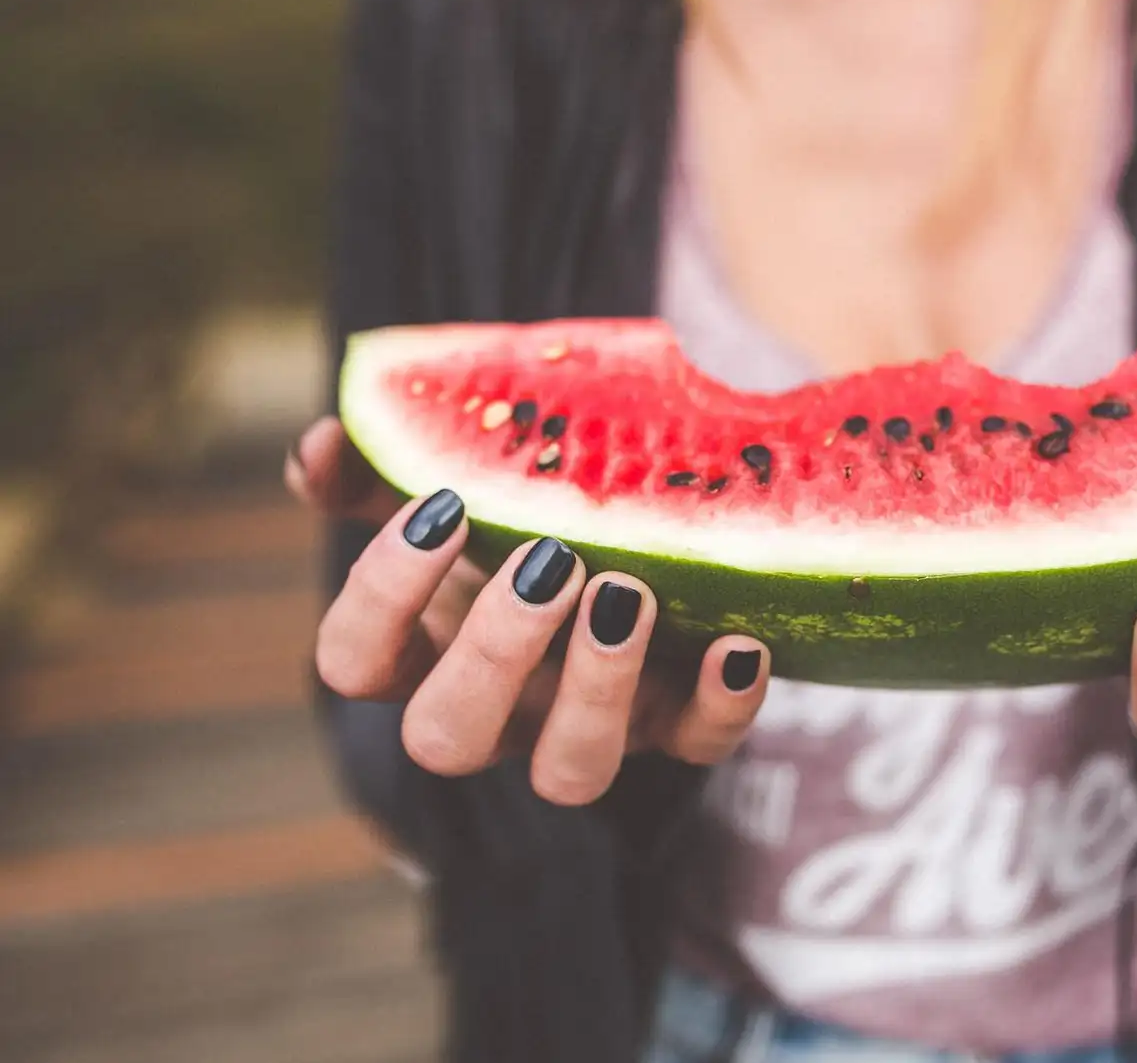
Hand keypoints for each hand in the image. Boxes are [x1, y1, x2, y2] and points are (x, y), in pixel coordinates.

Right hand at [287, 417, 771, 804]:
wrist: (642, 535)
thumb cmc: (520, 519)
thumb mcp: (455, 488)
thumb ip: (377, 469)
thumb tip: (315, 446)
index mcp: (424, 651)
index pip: (353, 662)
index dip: (382, 596)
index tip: (442, 508)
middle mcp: (498, 712)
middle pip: (449, 738)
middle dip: (492, 652)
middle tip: (549, 562)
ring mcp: (590, 730)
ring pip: (570, 773)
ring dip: (598, 688)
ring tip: (629, 593)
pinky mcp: (679, 729)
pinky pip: (701, 748)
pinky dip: (722, 705)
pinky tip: (737, 642)